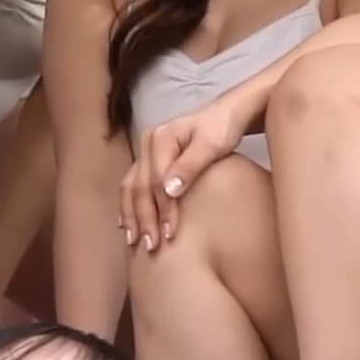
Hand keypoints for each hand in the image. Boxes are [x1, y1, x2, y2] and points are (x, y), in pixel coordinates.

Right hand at [119, 99, 248, 251]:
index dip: (162, 209)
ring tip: (134, 241)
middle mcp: (148, 142)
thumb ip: (190, 166)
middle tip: (150, 246)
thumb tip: (168, 191)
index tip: (170, 234)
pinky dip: (131, 206)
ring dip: (133, 215)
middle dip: (144, 218)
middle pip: (140, 185)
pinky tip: (129, 224)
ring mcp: (147, 151)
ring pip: (132, 186)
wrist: (230, 113)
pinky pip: (135, 185)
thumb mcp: (212, 145)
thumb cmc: (224, 128)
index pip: (156, 180)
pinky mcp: (151, 160)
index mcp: (161, 138)